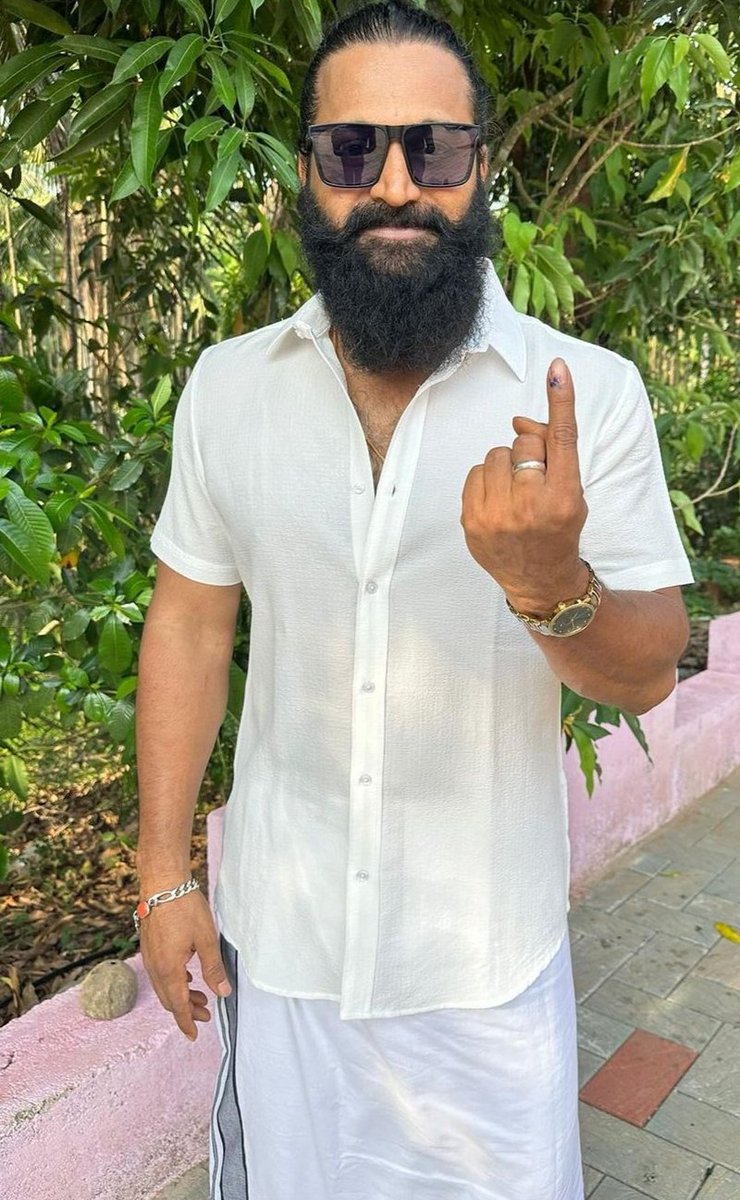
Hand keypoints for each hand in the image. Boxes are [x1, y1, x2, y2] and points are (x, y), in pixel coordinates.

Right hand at [138, 888, 231, 1041]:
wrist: (162, 882)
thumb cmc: (184, 907)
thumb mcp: (207, 939)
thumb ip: (214, 968)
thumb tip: (222, 993)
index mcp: (169, 969)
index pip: (178, 1005)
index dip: (187, 1022)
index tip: (194, 1034)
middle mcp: (155, 967)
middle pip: (169, 999)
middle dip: (186, 1010)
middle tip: (206, 1014)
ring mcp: (150, 956)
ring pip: (164, 986)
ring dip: (181, 995)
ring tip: (201, 996)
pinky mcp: (149, 946)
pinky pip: (160, 973)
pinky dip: (174, 981)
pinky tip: (187, 975)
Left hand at [460, 356, 588, 613]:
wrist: (540, 579)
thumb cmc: (559, 527)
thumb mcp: (572, 492)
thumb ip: (553, 454)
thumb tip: (517, 422)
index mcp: (564, 497)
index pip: (562, 439)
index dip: (560, 401)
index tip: (556, 369)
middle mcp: (532, 506)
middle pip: (523, 444)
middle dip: (528, 453)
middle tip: (534, 480)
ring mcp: (498, 516)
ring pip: (495, 455)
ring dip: (505, 466)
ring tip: (515, 493)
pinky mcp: (472, 522)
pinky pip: (475, 473)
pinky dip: (486, 481)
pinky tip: (498, 502)